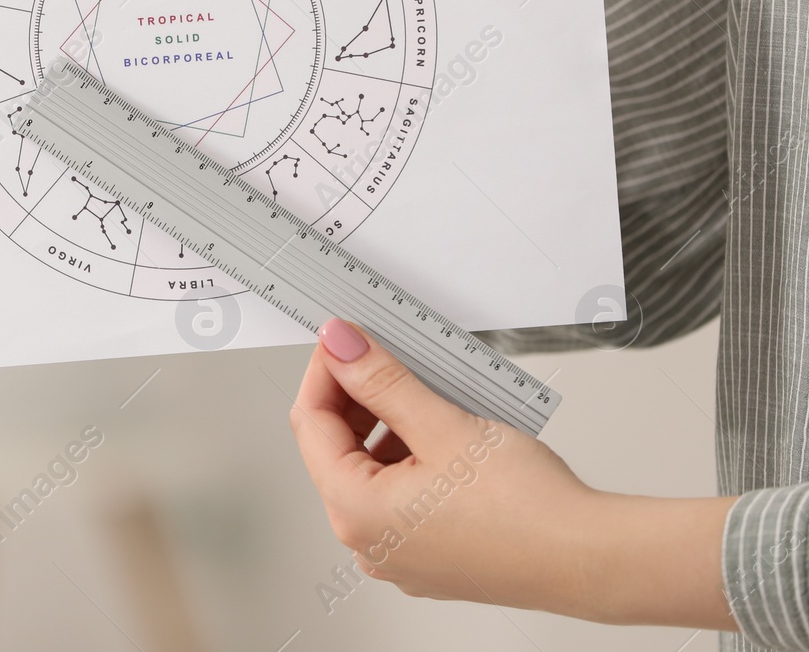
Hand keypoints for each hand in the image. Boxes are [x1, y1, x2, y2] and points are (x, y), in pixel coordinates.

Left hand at [289, 318, 735, 628]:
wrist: (589, 559)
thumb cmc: (527, 510)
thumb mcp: (443, 424)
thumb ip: (383, 381)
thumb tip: (340, 347)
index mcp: (355, 511)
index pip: (310, 423)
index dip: (325, 371)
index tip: (343, 340)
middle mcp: (366, 541)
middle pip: (335, 448)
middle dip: (357, 397)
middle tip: (384, 357)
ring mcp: (395, 553)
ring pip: (368, 469)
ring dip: (386, 425)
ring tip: (424, 394)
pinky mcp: (425, 554)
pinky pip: (397, 495)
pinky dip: (409, 457)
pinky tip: (441, 432)